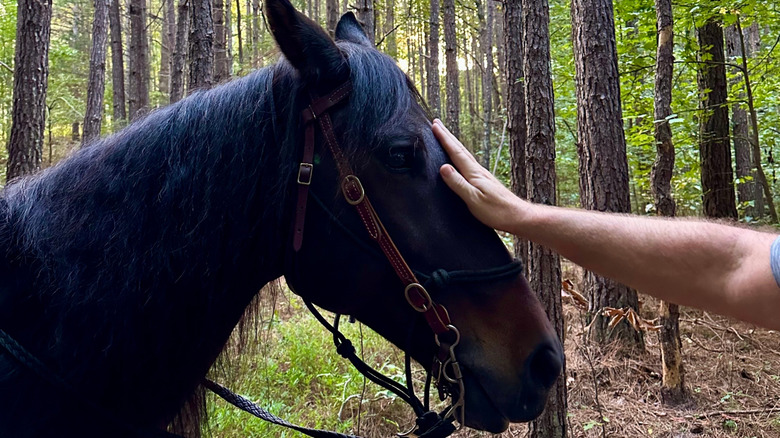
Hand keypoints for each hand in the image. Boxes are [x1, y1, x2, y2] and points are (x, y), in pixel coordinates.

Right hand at [432, 119, 530, 233]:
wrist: (517, 216)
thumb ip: (458, 183)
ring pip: (464, 154)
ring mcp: (482, 175)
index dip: (444, 139)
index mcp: (474, 173)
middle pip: (460, 149)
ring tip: (445, 137)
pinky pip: (468, 163)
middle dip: (447, 136)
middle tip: (437, 123)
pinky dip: (460, 155)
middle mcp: (478, 170)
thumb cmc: (496, 211)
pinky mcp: (485, 181)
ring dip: (454, 144)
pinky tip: (460, 159)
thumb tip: (443, 167)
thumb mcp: (473, 199)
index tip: (434, 126)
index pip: (456, 152)